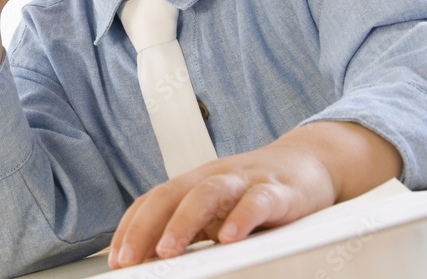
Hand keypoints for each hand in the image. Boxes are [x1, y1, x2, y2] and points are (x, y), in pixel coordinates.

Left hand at [107, 122, 401, 267]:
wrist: (309, 164)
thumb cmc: (256, 192)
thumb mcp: (217, 210)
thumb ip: (191, 229)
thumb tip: (156, 259)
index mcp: (194, 184)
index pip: (153, 201)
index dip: (131, 228)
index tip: (117, 259)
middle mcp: (213, 178)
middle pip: (171, 195)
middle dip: (145, 229)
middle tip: (129, 261)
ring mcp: (244, 181)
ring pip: (207, 193)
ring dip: (183, 222)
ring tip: (168, 250)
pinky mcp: (278, 191)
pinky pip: (257, 202)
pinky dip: (242, 218)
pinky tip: (231, 238)